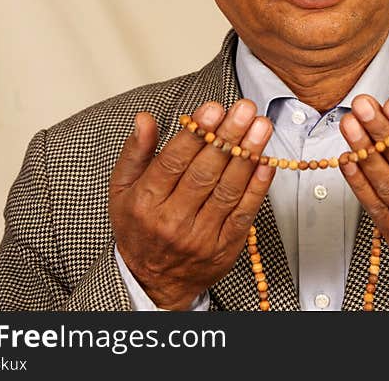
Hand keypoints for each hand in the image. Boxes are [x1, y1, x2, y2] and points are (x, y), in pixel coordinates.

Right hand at [109, 99, 274, 309]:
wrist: (154, 281)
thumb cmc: (139, 228)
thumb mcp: (123, 190)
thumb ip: (135, 152)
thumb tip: (145, 119)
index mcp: (146, 201)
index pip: (173, 161)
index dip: (196, 133)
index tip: (213, 108)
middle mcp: (172, 220)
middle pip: (205, 172)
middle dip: (228, 136)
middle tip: (245, 109)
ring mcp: (201, 236)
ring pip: (228, 190)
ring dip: (248, 155)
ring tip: (260, 126)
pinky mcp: (225, 246)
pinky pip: (244, 213)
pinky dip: (257, 187)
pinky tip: (265, 163)